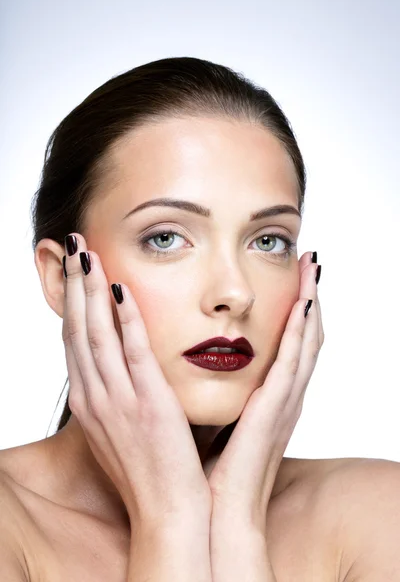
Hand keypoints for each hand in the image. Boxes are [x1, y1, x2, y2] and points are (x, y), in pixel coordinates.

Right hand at [62, 233, 211, 532]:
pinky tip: (122, 289)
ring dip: (92, 290)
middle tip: (73, 245)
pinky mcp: (148, 403)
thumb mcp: (121, 426)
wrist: (167, 511)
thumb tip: (120, 364)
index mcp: (90, 401)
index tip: (74, 270)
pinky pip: (132, 353)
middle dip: (74, 285)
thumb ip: (116, 392)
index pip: (74, 341)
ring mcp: (118, 400)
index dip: (71, 302)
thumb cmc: (148, 467)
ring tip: (88, 253)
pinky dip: (125, 319)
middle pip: (78, 330)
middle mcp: (95, 396)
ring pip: (97, 334)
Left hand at [207, 251, 323, 532]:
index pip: (289, 344)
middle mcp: (283, 396)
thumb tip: (196, 366)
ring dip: (312, 303)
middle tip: (312, 261)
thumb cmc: (213, 469)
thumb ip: (218, 393)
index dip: (295, 310)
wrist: (216, 511)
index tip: (294, 277)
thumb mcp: (218, 420)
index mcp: (269, 399)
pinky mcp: (275, 410)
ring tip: (313, 269)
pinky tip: (302, 304)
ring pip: (306, 342)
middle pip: (305, 336)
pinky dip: (301, 333)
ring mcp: (283, 402)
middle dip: (311, 296)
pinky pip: (292, 363)